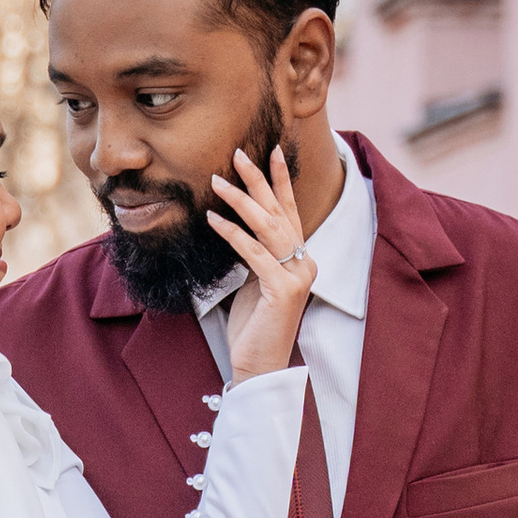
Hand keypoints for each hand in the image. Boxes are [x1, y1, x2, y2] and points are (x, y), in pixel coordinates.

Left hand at [207, 144, 316, 376]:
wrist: (258, 365)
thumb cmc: (254, 326)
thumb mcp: (255, 282)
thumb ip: (255, 256)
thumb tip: (238, 228)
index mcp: (300, 259)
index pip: (290, 211)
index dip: (280, 181)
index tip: (270, 152)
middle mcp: (305, 263)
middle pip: (279, 212)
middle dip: (259, 180)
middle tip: (238, 153)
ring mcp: (297, 276)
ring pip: (268, 227)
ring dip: (241, 200)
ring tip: (216, 181)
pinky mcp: (284, 290)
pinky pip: (253, 252)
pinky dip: (232, 233)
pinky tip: (212, 219)